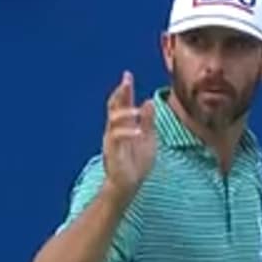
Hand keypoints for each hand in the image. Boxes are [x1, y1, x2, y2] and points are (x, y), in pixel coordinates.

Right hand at [102, 70, 156, 196]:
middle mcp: (114, 130)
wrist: (128, 185)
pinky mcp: (112, 152)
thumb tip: (149, 101)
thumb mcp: (148, 139)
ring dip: (125, 113)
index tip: (127, 75)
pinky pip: (117, 138)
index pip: (122, 104)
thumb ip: (148, 121)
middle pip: (114, 107)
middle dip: (119, 94)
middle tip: (126, 82)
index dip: (124, 90)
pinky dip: (127, 133)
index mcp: (124, 126)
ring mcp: (112, 140)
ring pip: (113, 121)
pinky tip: (137, 131)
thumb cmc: (137, 163)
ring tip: (137, 111)